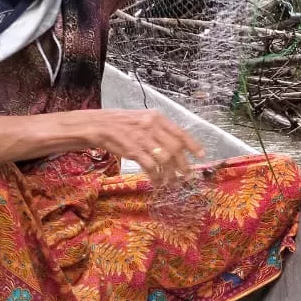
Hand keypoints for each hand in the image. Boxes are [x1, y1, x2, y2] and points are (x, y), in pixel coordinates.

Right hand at [86, 109, 206, 186]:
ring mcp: (142, 138)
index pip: (180, 132)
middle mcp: (152, 126)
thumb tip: (175, 146)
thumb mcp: (143, 120)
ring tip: (172, 182)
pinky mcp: (133, 150)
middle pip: (175, 148)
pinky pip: (150, 166)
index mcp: (157, 117)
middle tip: (187, 175)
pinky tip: (157, 182)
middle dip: (184, 164)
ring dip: (171, 174)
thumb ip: (158, 130)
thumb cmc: (120, 124)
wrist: (98, 125)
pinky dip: (156, 177)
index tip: (202, 155)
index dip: (193, 145)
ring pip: (165, 159)